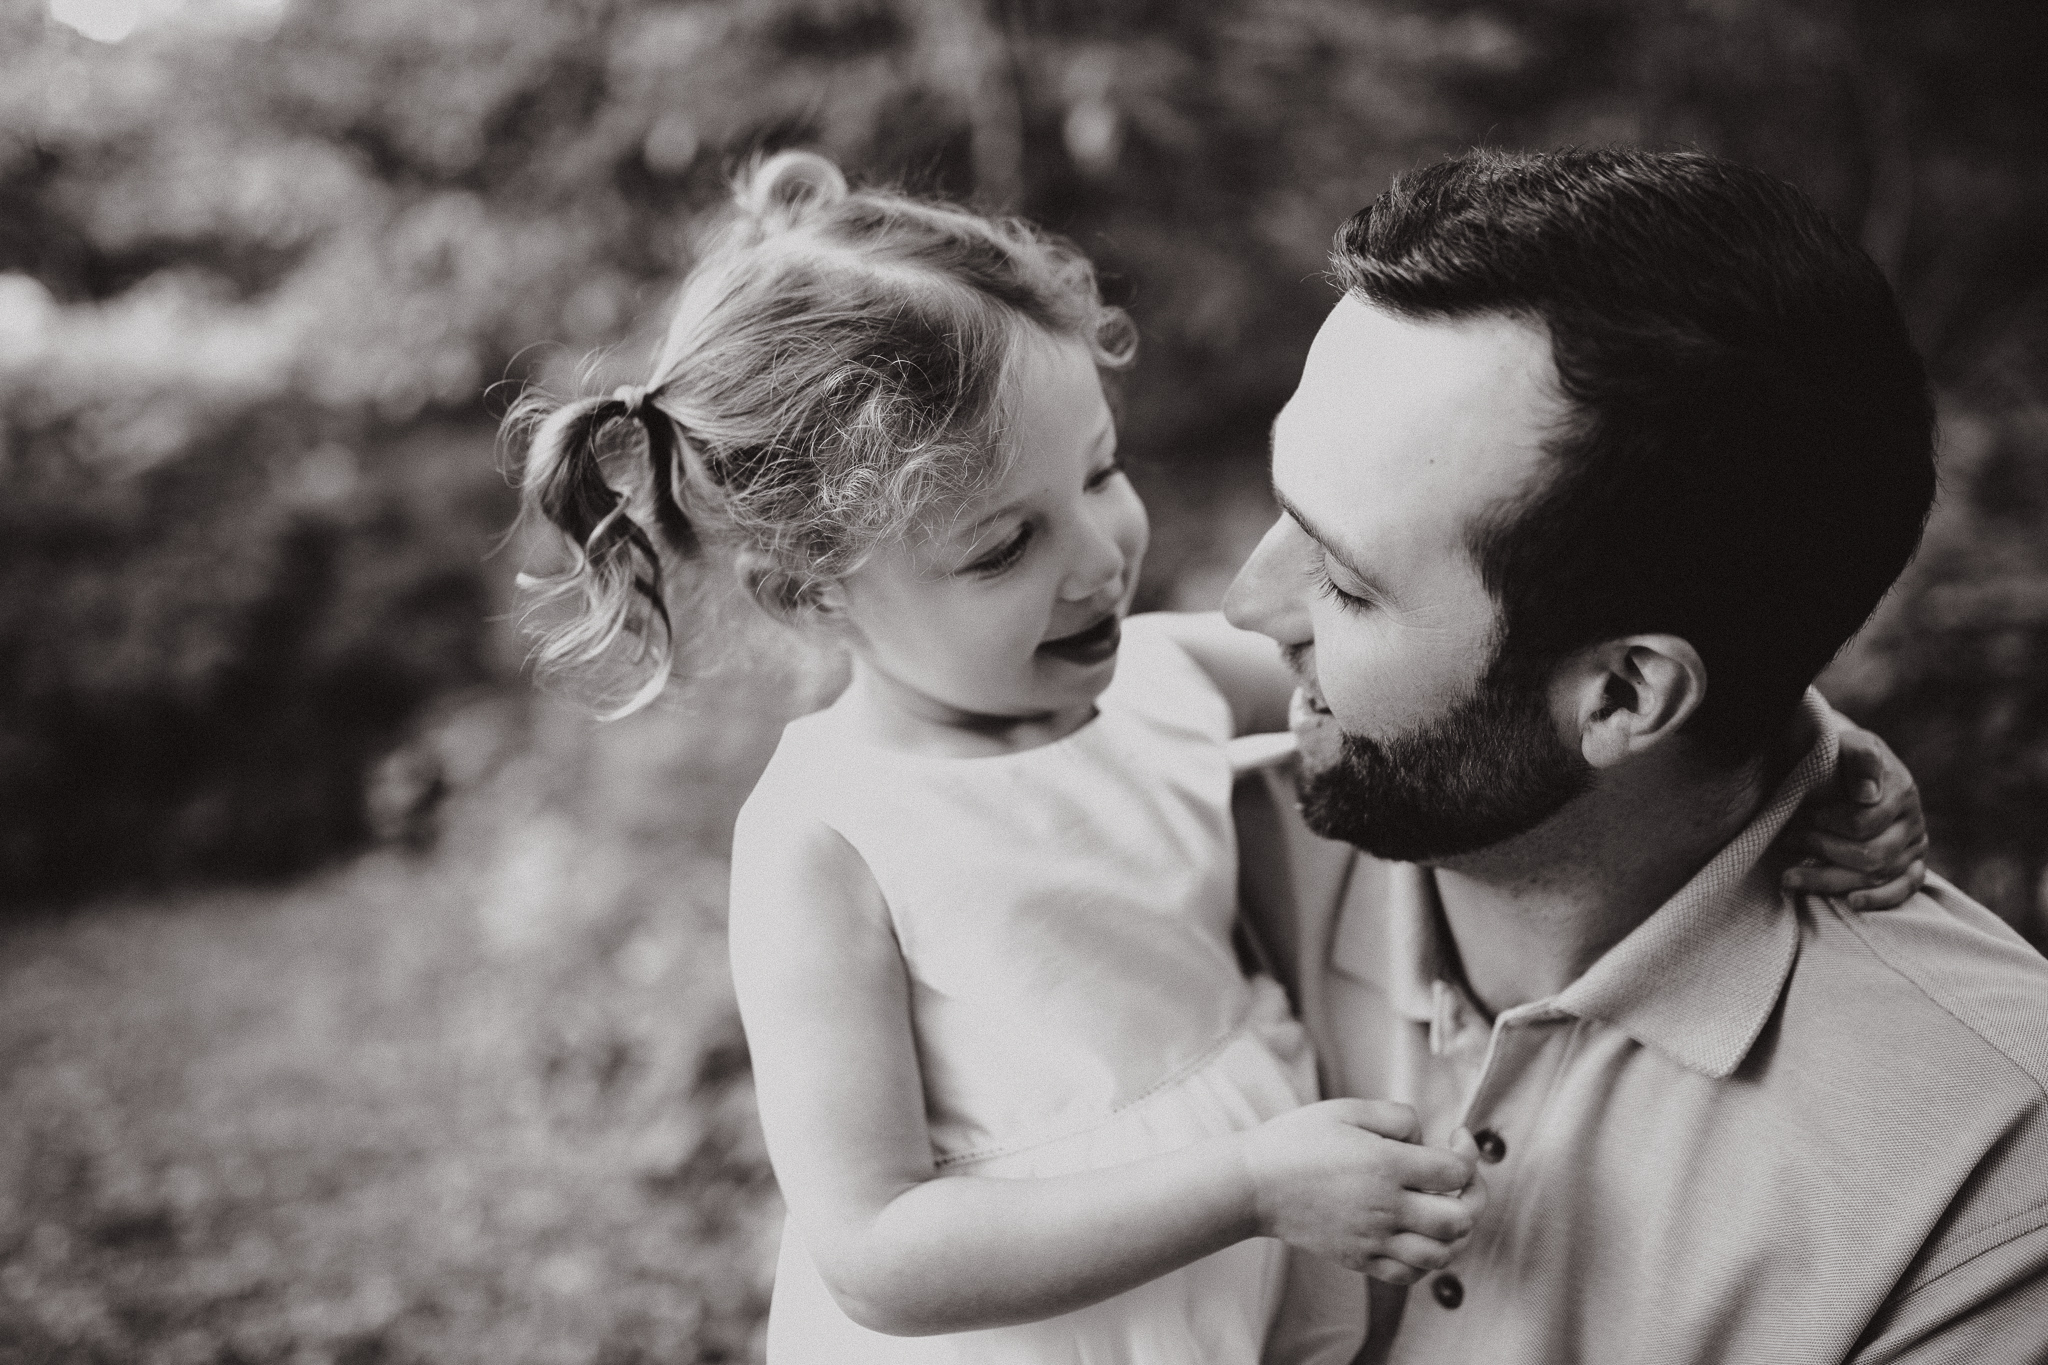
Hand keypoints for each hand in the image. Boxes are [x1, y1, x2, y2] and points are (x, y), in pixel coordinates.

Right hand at [1240, 1099, 1484, 1283]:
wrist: (1254, 1185)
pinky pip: (1411, 1274)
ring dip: (1458, 1233)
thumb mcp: (1346, 1109)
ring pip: (1442, 1255)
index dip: (1469, 1152)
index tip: (1456, 1139)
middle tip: (1465, 1179)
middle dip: (1476, 1196)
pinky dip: (1429, 1260)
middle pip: (1460, 1219)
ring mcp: (1374, 1239)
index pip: (1456, 1171)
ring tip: (1448, 1210)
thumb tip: (1425, 1136)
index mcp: (1385, 1166)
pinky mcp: (1360, 1259)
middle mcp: (1386, 1208)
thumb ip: (1396, 1116)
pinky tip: (1423, 1237)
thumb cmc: (1296, 1141)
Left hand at [1781, 724, 1927, 910]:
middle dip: (1823, 851)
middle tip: (1788, 842)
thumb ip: (1859, 759)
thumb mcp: (1849, 745)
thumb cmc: (1844, 758)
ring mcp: (1915, 847)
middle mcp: (1914, 822)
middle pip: (1871, 854)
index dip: (1825, 824)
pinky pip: (1905, 889)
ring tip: (1790, 878)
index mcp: (1901, 791)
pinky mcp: (1913, 866)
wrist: (1851, 767)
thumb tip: (1865, 794)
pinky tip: (1850, 902)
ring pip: (1879, 876)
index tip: (1798, 819)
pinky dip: (1879, 899)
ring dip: (1831, 880)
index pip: (1862, 823)